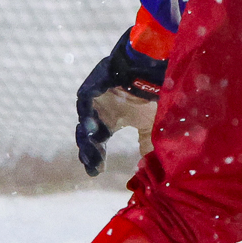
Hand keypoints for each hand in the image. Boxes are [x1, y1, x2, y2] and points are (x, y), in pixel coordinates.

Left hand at [75, 30, 165, 175]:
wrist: (157, 70)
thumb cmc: (157, 95)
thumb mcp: (152, 126)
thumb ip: (147, 143)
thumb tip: (146, 164)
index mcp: (113, 118)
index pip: (99, 141)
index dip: (98, 156)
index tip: (98, 172)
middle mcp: (101, 109)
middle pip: (88, 135)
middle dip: (90, 152)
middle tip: (92, 166)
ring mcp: (95, 98)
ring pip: (84, 120)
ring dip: (88, 138)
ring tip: (92, 152)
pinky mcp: (93, 87)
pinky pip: (85, 103)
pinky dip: (88, 117)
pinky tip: (93, 130)